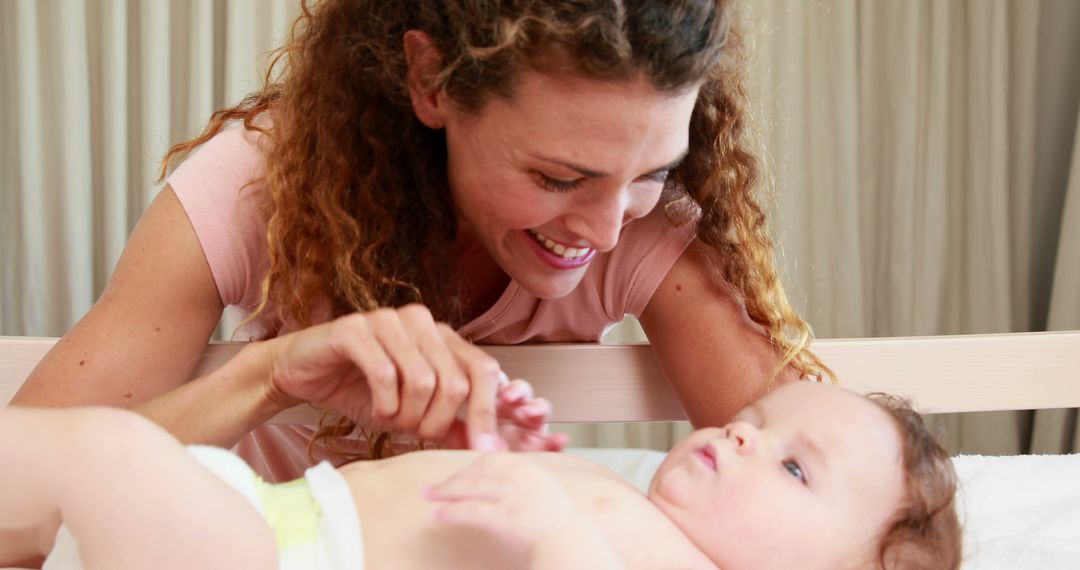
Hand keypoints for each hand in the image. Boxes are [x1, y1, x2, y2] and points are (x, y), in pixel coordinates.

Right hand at [260, 305, 503, 449]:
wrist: (302, 374)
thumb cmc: (361, 390)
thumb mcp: (412, 413)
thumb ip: (449, 425)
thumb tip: (486, 448)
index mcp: (442, 336)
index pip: (484, 370)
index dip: (487, 412)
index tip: (484, 450)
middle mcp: (421, 322)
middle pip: (454, 382)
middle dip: (436, 422)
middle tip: (414, 433)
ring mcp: (388, 320)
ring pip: (422, 380)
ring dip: (407, 415)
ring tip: (391, 419)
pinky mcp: (354, 328)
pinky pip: (384, 374)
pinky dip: (383, 404)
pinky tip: (375, 410)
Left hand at [423, 453, 576, 558]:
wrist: (570, 544)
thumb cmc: (560, 525)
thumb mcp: (544, 493)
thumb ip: (524, 483)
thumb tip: (500, 484)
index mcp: (530, 468)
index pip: (492, 460)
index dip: (471, 467)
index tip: (458, 476)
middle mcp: (520, 478)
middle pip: (478, 471)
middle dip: (454, 478)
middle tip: (434, 487)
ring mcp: (512, 496)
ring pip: (471, 488)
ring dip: (445, 492)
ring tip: (428, 496)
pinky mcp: (505, 517)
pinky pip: (472, 511)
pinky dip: (452, 512)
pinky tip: (439, 515)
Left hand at [440, 379, 568, 451]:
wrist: (482, 477)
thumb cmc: (467, 449)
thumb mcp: (456, 436)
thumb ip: (454, 429)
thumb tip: (436, 425)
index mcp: (491, 400)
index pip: (500, 384)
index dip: (499, 385)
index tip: (498, 391)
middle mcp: (512, 410)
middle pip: (521, 392)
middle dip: (517, 392)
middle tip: (510, 398)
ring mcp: (528, 426)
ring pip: (538, 409)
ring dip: (536, 408)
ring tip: (531, 413)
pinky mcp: (540, 444)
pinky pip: (551, 441)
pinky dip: (557, 441)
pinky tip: (560, 441)